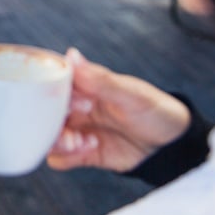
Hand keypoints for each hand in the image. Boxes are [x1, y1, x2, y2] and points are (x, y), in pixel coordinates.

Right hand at [47, 48, 190, 172]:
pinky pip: (58, 158)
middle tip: (75, 120)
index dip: (52, 90)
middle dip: (51, 119)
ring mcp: (77, 130)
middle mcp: (74, 107)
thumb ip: (100, 79)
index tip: (75, 98)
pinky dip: (67, 156)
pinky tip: (89, 148)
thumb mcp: (132, 94)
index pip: (50, 83)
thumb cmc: (155, 110)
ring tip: (79, 141)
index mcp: (82, 85)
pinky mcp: (81, 153)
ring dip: (57, 140)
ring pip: (46, 136)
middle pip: (42, 112)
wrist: (173, 146)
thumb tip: (71, 55)